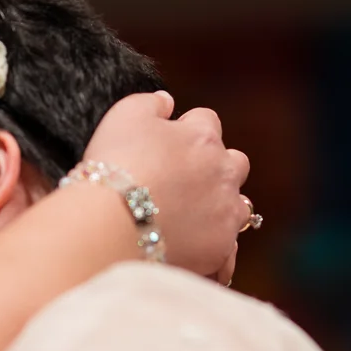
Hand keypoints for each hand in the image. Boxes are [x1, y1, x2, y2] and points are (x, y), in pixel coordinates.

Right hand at [83, 91, 249, 278]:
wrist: (111, 223)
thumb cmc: (115, 165)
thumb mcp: (124, 115)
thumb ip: (150, 103)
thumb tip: (166, 101)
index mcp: (202, 137)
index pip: (207, 121)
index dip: (188, 130)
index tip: (168, 144)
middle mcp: (223, 171)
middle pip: (235, 163)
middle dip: (217, 168)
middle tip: (184, 182)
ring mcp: (226, 212)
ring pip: (239, 206)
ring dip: (221, 208)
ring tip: (191, 220)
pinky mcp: (220, 248)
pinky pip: (228, 250)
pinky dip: (214, 247)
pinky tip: (194, 249)